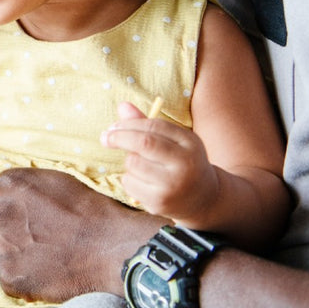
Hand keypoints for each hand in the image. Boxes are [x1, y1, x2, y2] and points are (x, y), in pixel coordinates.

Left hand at [0, 168, 160, 301]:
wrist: (111, 248)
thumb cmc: (88, 212)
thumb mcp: (50, 181)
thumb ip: (16, 187)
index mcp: (9, 185)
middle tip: (8, 238)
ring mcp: (4, 248)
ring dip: (8, 256)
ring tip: (39, 254)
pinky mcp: (11, 277)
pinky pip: (6, 279)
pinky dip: (21, 278)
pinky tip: (44, 270)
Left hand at [101, 101, 218, 222]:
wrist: (203, 199)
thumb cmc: (180, 162)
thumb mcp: (172, 141)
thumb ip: (147, 124)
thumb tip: (122, 105)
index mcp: (190, 142)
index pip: (154, 125)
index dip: (129, 123)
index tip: (113, 126)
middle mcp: (186, 163)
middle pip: (144, 143)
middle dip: (119, 137)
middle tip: (105, 137)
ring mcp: (174, 185)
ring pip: (133, 163)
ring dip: (129, 162)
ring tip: (141, 167)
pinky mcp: (160, 202)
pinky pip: (130, 183)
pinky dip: (129, 179)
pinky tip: (144, 183)